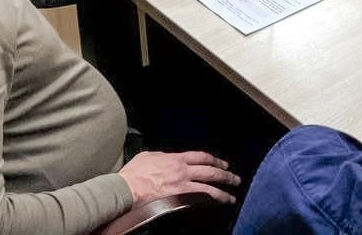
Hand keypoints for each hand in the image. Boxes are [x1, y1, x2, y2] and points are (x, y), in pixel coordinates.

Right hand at [119, 150, 239, 205]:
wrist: (126, 189)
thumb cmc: (134, 174)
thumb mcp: (148, 156)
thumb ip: (161, 156)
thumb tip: (165, 158)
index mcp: (176, 159)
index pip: (202, 157)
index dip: (215, 160)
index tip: (223, 164)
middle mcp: (183, 171)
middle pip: (210, 172)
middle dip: (226, 176)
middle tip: (235, 180)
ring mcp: (182, 187)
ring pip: (208, 189)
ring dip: (222, 193)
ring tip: (231, 197)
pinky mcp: (178, 200)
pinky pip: (198, 201)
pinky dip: (208, 203)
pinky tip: (215, 206)